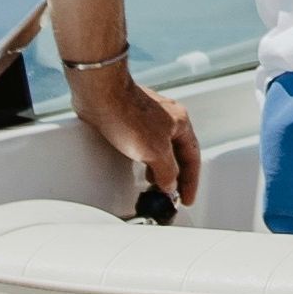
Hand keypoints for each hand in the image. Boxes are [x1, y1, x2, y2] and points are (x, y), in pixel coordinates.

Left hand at [71, 67, 202, 207]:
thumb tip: (170, 185)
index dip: (191, 181)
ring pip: (161, 148)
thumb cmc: (127, 115)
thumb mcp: (155, 151)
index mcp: (181, 123)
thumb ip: (167, 172)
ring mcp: (149, 117)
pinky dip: (146, 159)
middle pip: (178, 153)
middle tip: (172, 195)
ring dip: (160, 168)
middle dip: (176, 176)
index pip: (192, 157)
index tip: (186, 198)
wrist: (100, 95)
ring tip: (155, 186)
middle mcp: (168, 118)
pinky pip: (144, 144)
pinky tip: (138, 165)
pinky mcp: (131, 118)